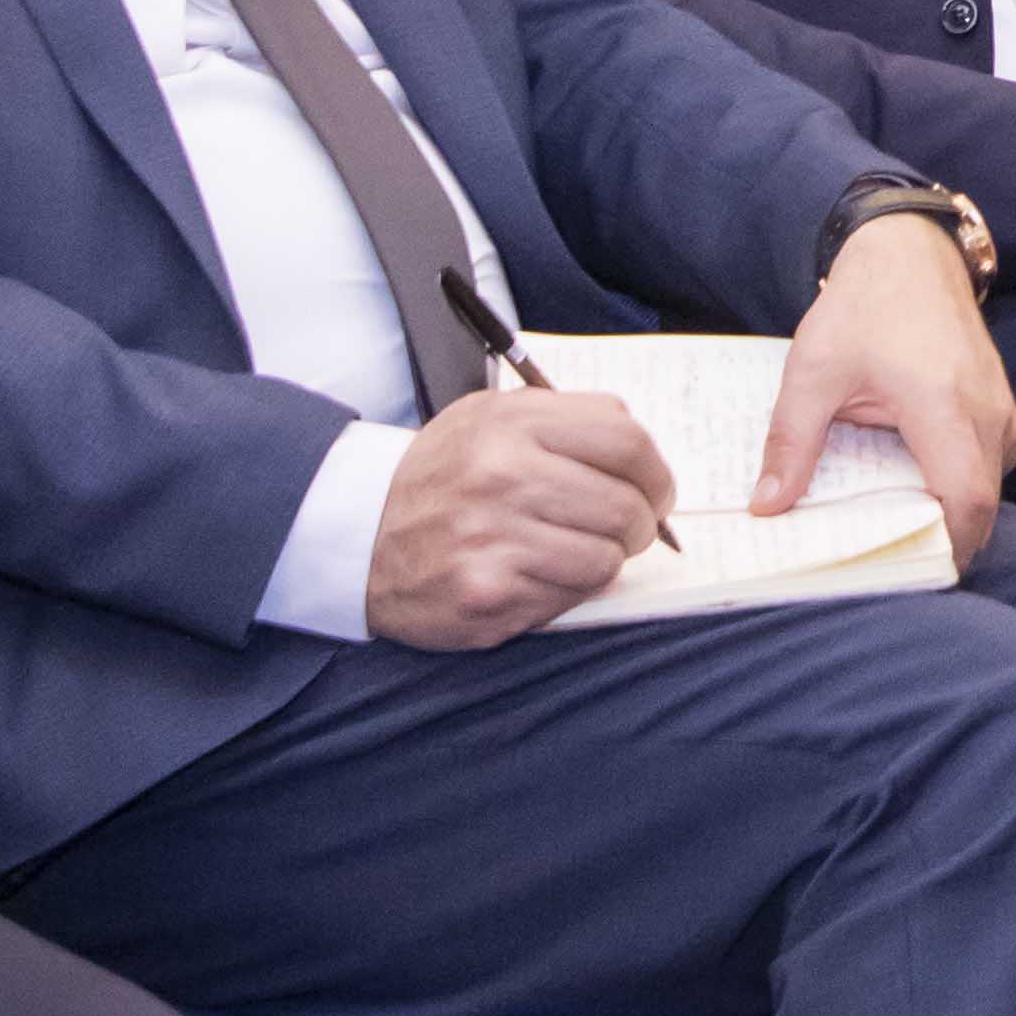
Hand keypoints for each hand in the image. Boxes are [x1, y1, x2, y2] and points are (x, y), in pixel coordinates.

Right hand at [363, 388, 678, 649]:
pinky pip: (570, 597)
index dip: (655, 473)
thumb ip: (566, 423)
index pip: (626, 441)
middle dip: (639, 526)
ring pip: (606, 559)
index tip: (654, 491)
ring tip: (571, 551)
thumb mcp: (492, 418)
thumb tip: (644, 462)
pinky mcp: (488, 594)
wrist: (360, 534)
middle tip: (623, 530)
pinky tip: (533, 574)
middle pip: (626, 506)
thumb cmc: (443, 475)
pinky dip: (565, 590)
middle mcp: (503, 475)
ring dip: (602, 561)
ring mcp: (495, 538)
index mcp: (511, 423)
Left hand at [771, 218, 1015, 562]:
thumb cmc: (864, 304)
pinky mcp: (1000, 400)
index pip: (967, 501)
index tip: (910, 573)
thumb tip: (767, 506)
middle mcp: (986, 411)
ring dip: (953, 509)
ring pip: (990, 484)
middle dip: (944, 539)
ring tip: (897, 523)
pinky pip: (993, 460)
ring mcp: (1000, 404)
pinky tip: (915, 479)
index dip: (948, 548)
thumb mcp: (813, 371)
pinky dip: (962, 480)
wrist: (908, 249)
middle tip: (891, 559)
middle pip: (983, 504)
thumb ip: (792, 442)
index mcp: (944, 407)